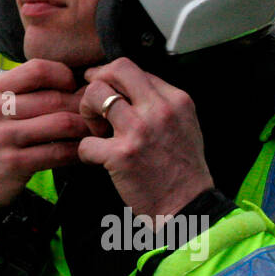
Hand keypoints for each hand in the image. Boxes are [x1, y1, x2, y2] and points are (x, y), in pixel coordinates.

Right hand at [0, 59, 99, 229]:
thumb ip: (22, 92)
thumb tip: (71, 79)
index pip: (38, 69)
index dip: (64, 76)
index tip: (74, 88)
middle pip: (54, 97)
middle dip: (82, 105)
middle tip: (96, 112)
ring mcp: (3, 137)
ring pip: (61, 123)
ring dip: (85, 127)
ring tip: (94, 130)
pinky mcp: (15, 164)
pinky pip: (58, 152)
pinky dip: (77, 151)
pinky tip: (82, 151)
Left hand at [77, 57, 213, 221]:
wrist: (188, 207)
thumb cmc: (183, 170)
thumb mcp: (184, 125)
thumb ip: (160, 103)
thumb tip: (127, 87)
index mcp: (175, 100)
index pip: (133, 68)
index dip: (112, 76)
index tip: (104, 87)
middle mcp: (158, 110)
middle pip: (116, 70)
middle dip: (97, 82)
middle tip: (93, 102)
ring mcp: (139, 131)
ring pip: (95, 95)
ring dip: (86, 112)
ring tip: (96, 131)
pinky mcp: (121, 155)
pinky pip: (85, 141)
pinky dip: (85, 151)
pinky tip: (96, 158)